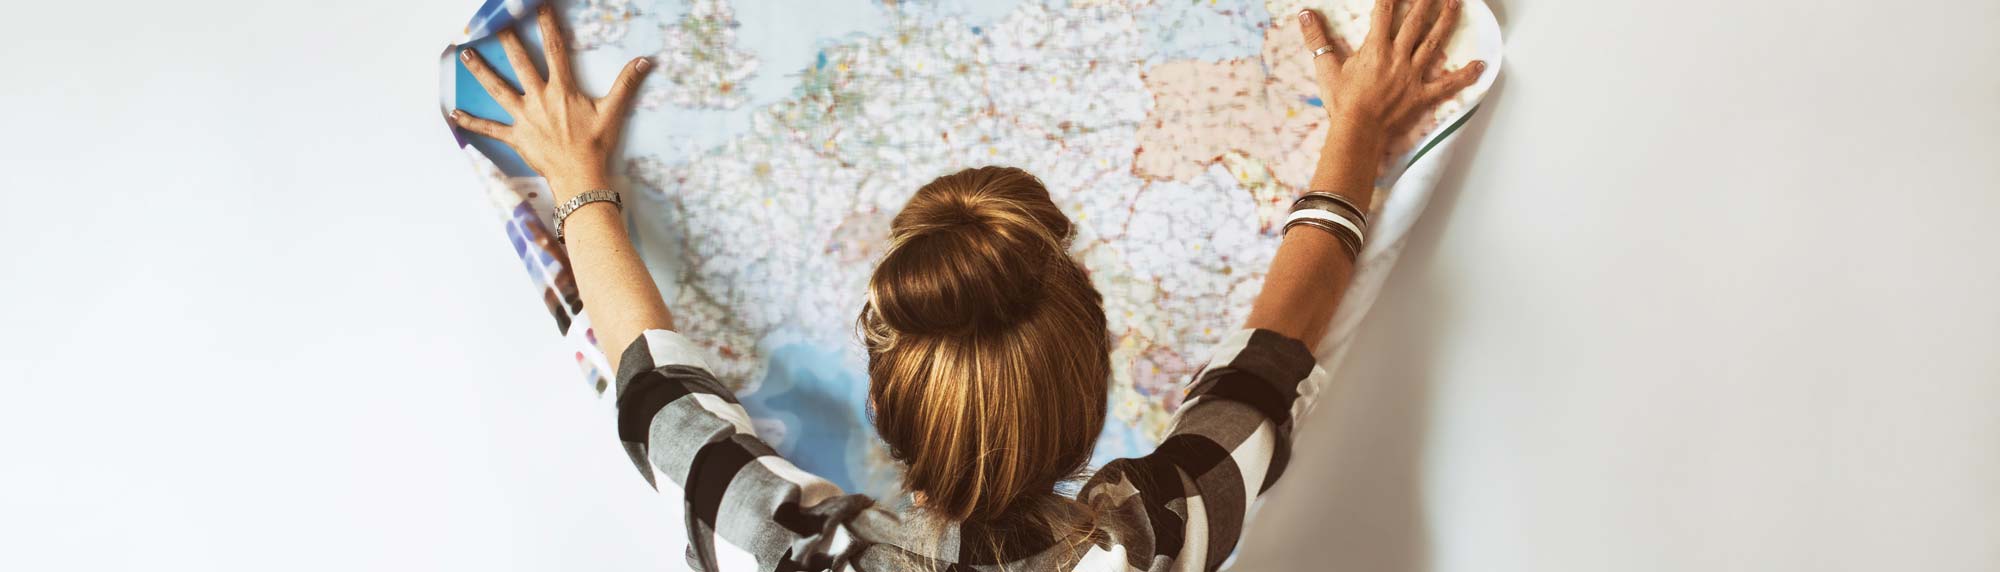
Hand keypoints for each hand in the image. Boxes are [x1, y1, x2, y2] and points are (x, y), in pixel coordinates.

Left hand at [451, 4, 650, 200]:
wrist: (580, 177)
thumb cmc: (596, 145)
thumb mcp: (613, 112)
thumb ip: (626, 84)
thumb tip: (645, 61)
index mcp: (562, 90)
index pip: (555, 50)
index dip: (548, 26)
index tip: (540, 8)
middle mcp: (539, 98)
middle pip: (520, 63)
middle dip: (507, 40)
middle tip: (495, 22)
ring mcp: (524, 117)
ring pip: (498, 89)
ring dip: (481, 71)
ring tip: (466, 54)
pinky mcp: (515, 136)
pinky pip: (490, 128)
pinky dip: (472, 122)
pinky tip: (454, 114)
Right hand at [1298, 0, 1483, 141]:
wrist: (1358, 131)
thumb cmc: (1342, 102)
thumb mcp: (1326, 68)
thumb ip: (1316, 40)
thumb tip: (1305, 15)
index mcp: (1375, 48)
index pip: (1384, 11)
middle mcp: (1398, 56)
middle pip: (1416, 20)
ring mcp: (1413, 74)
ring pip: (1434, 42)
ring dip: (1446, 20)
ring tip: (1456, 2)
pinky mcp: (1422, 94)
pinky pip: (1447, 84)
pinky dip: (1465, 75)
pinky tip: (1481, 65)